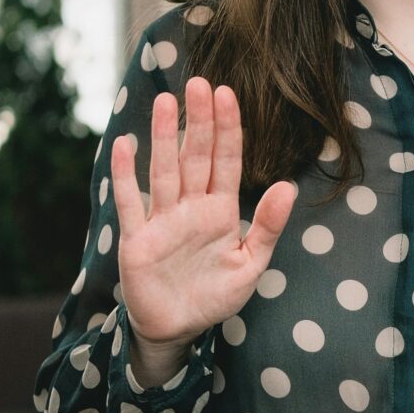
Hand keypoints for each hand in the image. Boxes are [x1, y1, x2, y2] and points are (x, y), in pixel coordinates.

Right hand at [110, 74, 297, 348]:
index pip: (226, 162)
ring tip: (165, 101)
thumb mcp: (250, 265)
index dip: (227, 129)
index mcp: (220, 211)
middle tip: (201, 83)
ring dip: (163, 137)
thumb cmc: (215, 295)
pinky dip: (126, 176)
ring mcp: (162, 221)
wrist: (178, 329)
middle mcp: (190, 208)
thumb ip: (267, 227)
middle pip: (196, 157)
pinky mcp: (137, 240)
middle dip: (199, 121)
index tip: (229, 95)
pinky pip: (131, 203)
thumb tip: (289, 187)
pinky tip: (124, 146)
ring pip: (164, 171)